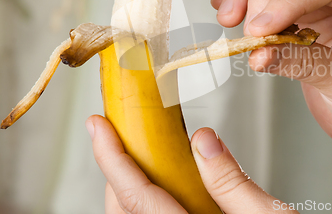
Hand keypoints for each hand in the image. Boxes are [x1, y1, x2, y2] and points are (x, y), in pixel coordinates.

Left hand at [86, 115, 295, 213]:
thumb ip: (232, 182)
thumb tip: (204, 142)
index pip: (136, 196)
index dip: (112, 157)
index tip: (99, 126)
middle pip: (125, 209)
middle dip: (120, 169)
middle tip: (126, 136)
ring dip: (133, 185)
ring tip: (146, 156)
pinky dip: (150, 201)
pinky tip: (169, 185)